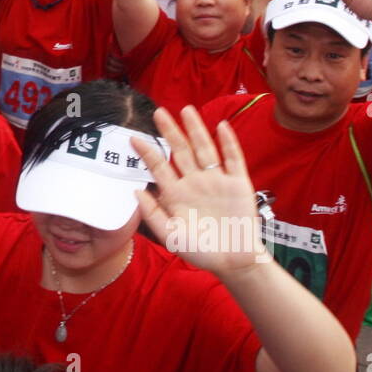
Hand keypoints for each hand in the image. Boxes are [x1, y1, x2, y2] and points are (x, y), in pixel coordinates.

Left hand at [133, 106, 266, 275]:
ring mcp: (217, 181)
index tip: (133, 138)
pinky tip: (221, 127)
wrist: (233, 262)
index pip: (159, 168)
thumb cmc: (201, 251)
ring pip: (204, 149)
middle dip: (170, 132)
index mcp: (177, 194)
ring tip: (186, 110)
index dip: (147, 153)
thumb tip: (136, 190)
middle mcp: (195, 182)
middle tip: (158, 113)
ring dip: (196, 130)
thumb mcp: (171, 236)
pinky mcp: (238, 184)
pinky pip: (233, 159)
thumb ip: (153, 215)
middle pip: (181, 151)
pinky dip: (228, 143)